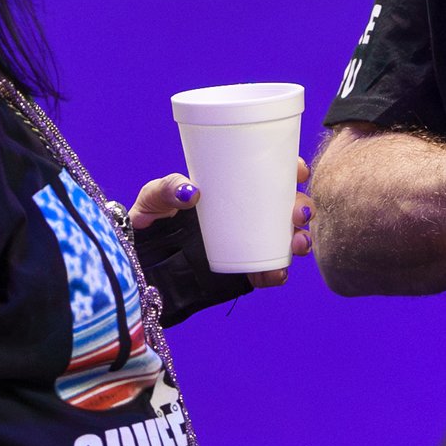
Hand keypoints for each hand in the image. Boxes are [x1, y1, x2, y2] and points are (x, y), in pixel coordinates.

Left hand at [130, 161, 312, 287]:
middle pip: (288, 208)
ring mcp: (248, 244)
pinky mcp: (243, 272)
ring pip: (287, 240)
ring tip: (298, 244)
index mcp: (234, 189)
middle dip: (303, 209)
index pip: (272, 175)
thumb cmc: (151, 220)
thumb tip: (191, 193)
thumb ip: (167, 189)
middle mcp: (248, 215)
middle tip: (298, 214)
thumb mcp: (154, 197)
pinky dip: (277, 273)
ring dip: (301, 241)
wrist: (142, 262)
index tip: (299, 172)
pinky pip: (269, 272)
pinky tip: (278, 273)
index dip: (293, 171)